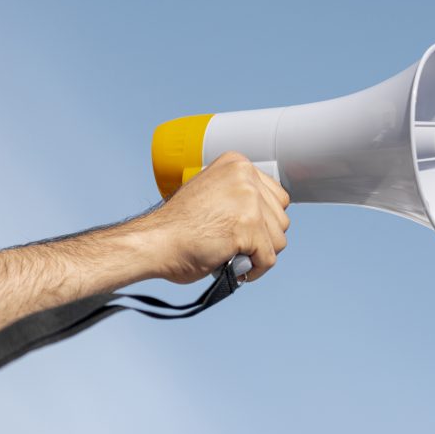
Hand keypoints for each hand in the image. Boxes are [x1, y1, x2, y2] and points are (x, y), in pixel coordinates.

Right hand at [141, 151, 290, 283]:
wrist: (153, 242)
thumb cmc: (176, 226)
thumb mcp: (212, 192)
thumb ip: (238, 195)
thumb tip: (267, 213)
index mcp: (238, 164)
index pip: (277, 196)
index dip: (264, 219)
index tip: (246, 230)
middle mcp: (246, 177)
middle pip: (281, 218)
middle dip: (263, 238)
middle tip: (239, 246)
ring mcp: (249, 201)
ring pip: (278, 239)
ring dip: (259, 254)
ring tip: (234, 255)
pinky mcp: (248, 227)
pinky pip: (268, 258)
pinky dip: (256, 270)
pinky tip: (239, 269)